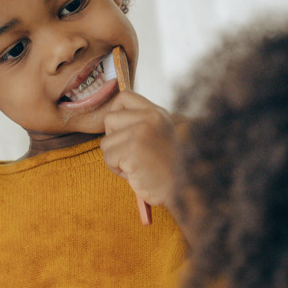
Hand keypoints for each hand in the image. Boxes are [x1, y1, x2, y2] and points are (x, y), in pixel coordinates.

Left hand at [101, 91, 181, 211]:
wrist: (181, 190)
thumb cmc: (166, 168)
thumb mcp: (158, 135)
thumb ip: (140, 123)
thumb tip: (110, 118)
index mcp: (158, 113)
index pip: (124, 97)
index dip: (116, 113)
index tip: (121, 131)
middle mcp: (151, 118)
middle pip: (109, 119)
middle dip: (113, 140)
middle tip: (131, 154)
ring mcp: (142, 132)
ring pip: (106, 142)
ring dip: (115, 158)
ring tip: (135, 166)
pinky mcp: (133, 149)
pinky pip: (108, 158)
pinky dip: (116, 169)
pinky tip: (134, 173)